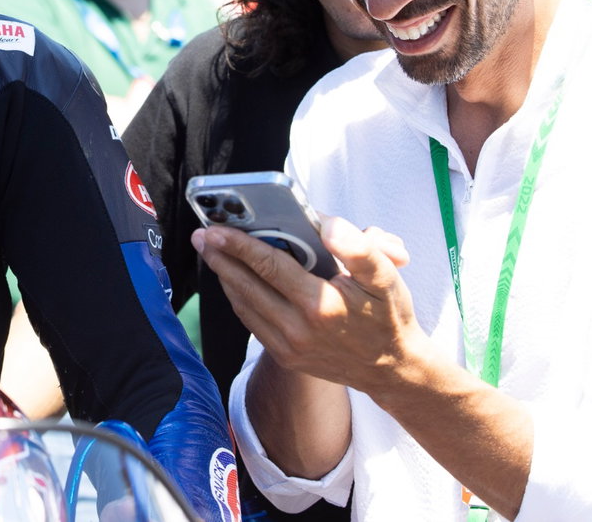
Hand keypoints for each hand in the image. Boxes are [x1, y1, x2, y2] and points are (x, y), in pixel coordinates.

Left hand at [193, 214, 421, 392]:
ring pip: (244, 304)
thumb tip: (326, 223)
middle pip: (247, 285)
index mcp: (321, 304)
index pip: (269, 266)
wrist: (391, 369)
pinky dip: (239, 298)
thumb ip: (359, 247)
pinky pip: (252, 322)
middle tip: (201, 235)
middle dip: (220, 257)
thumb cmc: (388, 314)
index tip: (215, 227)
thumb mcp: (387, 276)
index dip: (239, 244)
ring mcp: (289, 346)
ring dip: (224, 276)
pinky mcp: (286, 357)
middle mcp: (299, 328)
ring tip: (212, 252)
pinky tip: (234, 280)